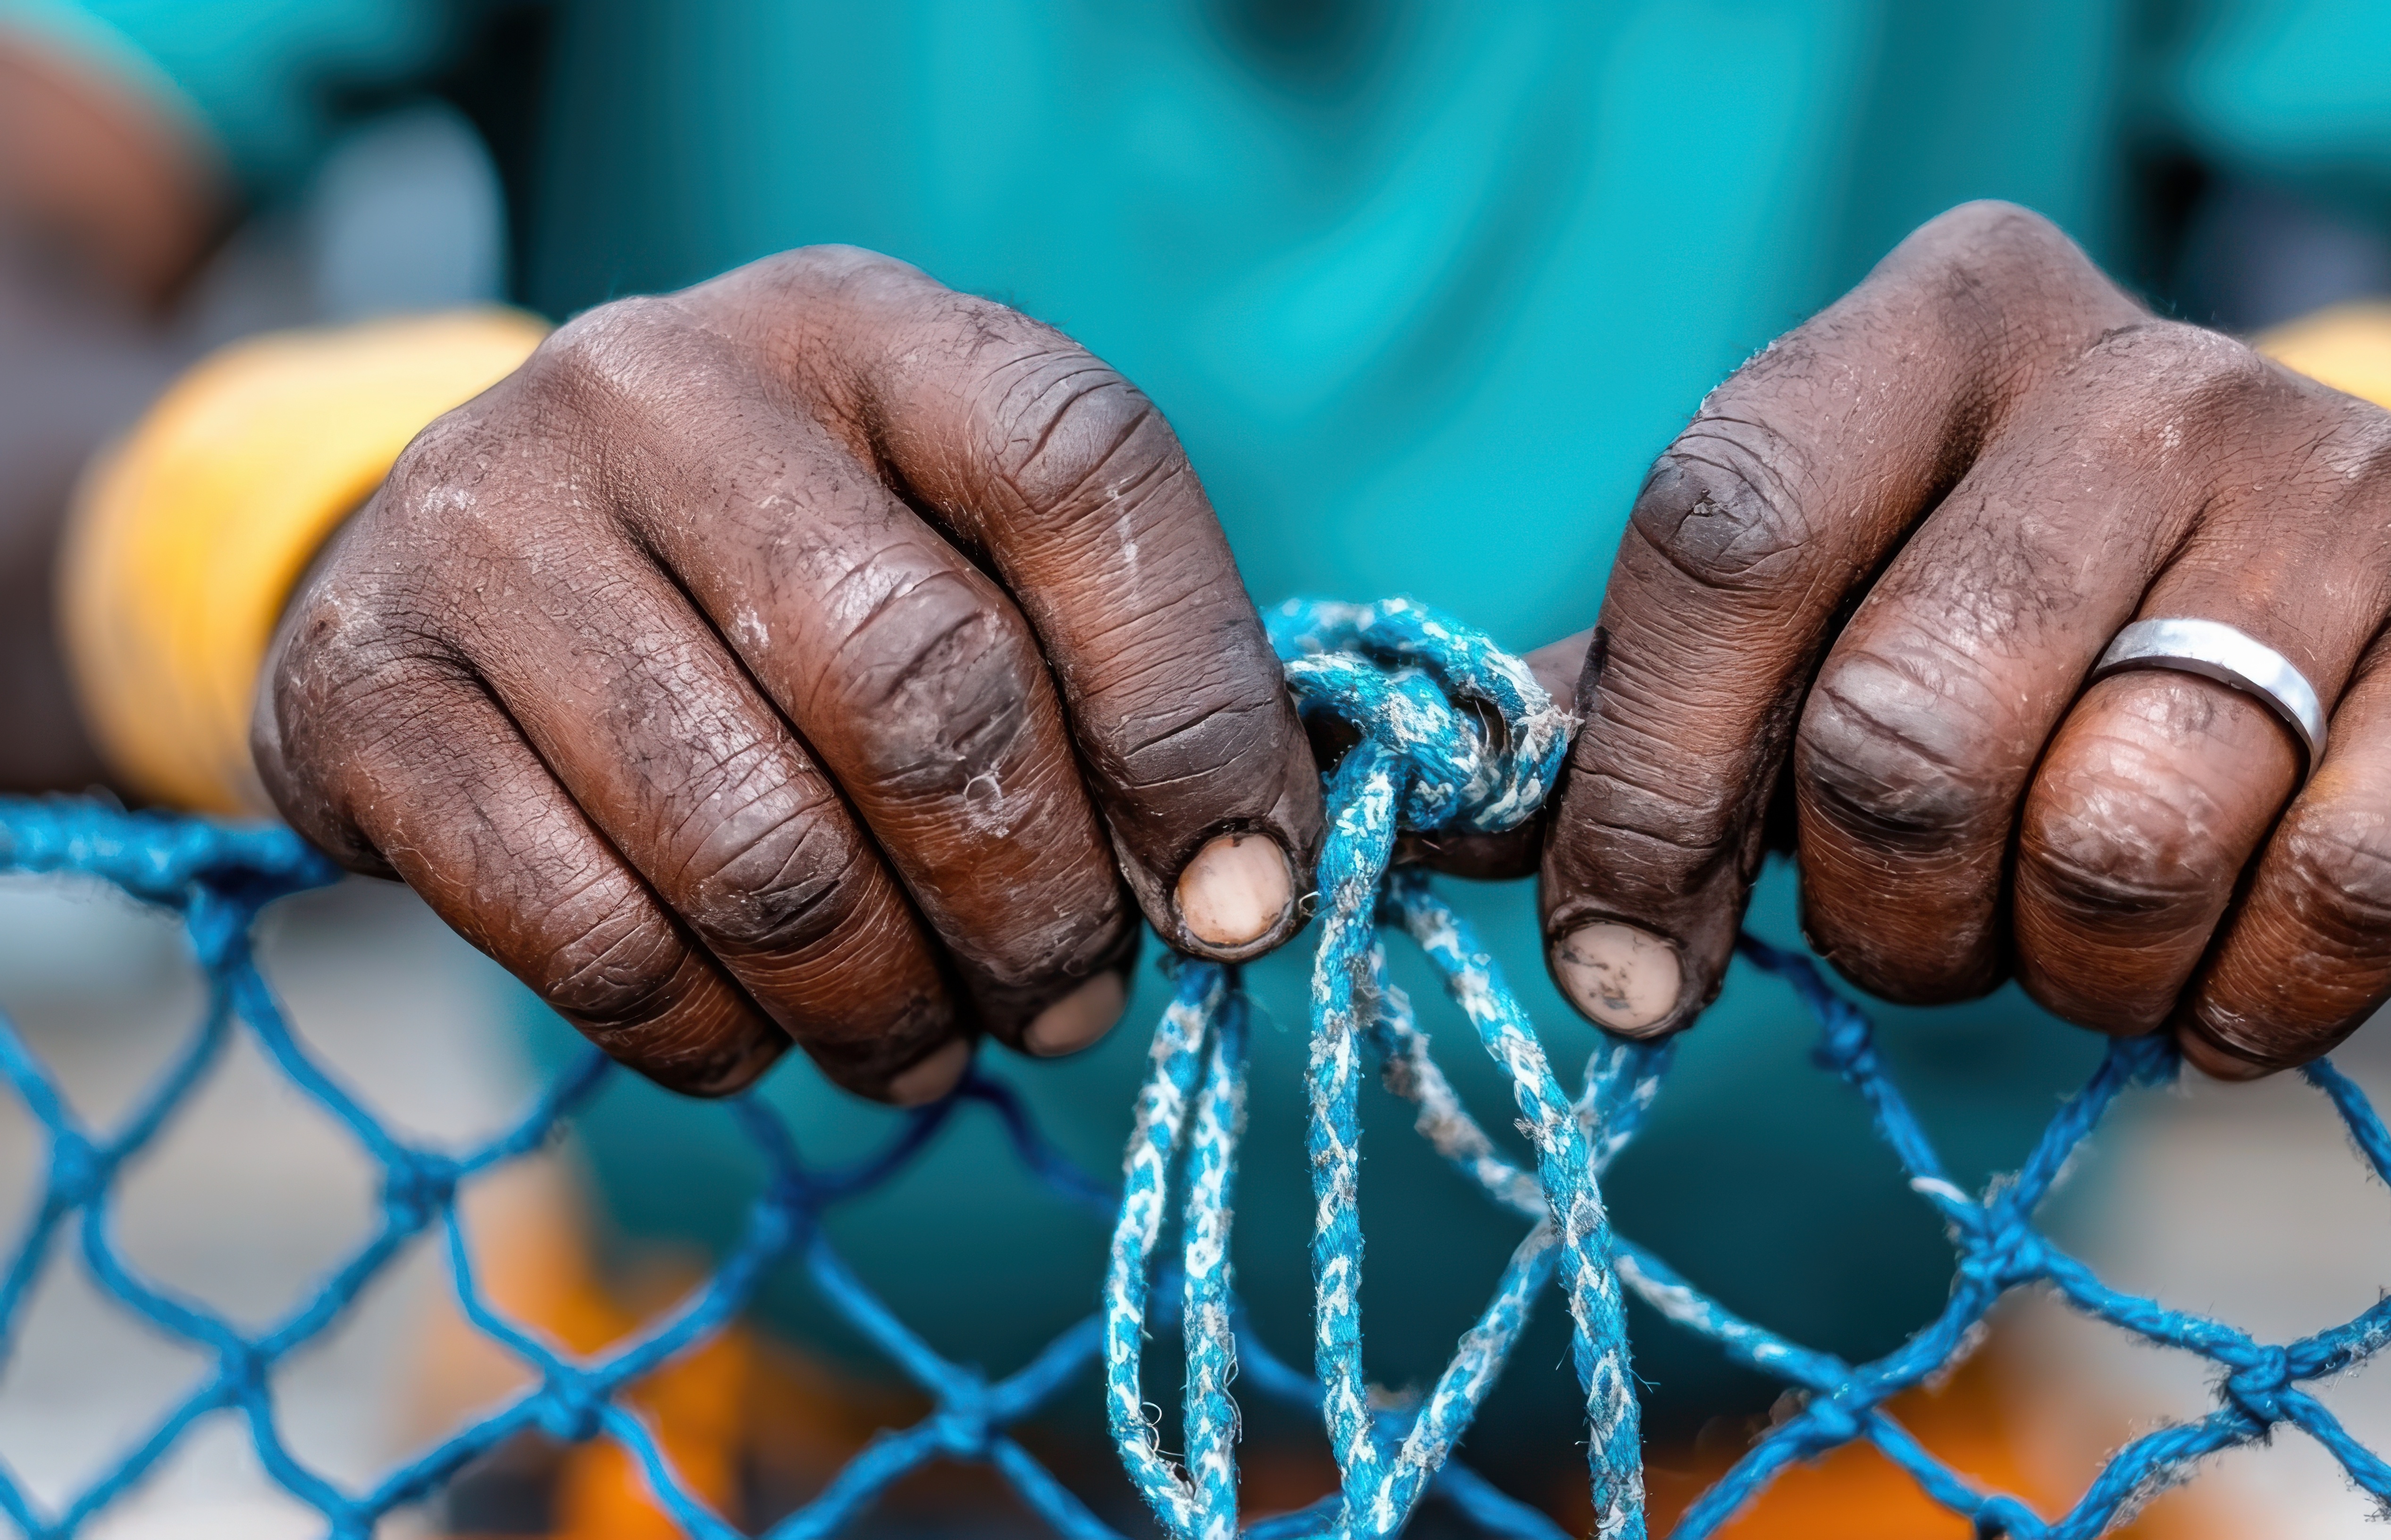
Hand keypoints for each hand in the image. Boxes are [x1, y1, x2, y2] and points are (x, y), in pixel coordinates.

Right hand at [257, 248, 1320, 1101]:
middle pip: (925, 687)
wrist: (462, 562)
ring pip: (765, 853)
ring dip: (889, 1003)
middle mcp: (661, 387)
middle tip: (1069, 1002)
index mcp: (864, 326)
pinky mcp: (364, 698)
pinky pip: (598, 940)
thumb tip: (1250, 893)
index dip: (1192, 709)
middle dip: (1037, 905)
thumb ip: (1117, 682)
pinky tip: (766, 1035)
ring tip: (933, 1046)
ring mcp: (487, 528)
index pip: (1082, 472)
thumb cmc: (781, 581)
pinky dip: (719, 1036)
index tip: (1240, 894)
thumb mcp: (953, 555)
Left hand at [1537, 202, 2390, 1076]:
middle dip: (1885, 912)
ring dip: (2067, 964)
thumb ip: (1638, 708)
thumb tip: (1428, 819)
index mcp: (1927, 330)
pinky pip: (2332, 896)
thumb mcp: (1825, 615)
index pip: (1723, 538)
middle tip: (1927, 919)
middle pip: (1905, 733)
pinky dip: (2247, 998)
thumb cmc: (2023, 623)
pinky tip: (2226, 963)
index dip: (1647, 785)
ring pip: (2118, 841)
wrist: (2349, 596)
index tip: (1623, 959)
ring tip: (2083, 921)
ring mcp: (2339, 485)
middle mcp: (2138, 373)